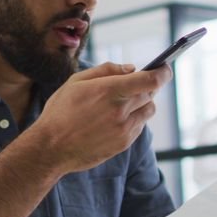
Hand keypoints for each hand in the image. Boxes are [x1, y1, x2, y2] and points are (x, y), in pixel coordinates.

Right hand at [29, 62, 171, 173]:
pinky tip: (117, 118)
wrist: (51, 148)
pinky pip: (140, 126)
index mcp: (108, 90)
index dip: (163, 72)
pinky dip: (135, 118)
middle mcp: (120, 110)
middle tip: (136, 84)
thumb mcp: (76, 81)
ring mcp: (123, 129)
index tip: (165, 68)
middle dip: (147, 86)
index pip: (150, 79)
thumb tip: (131, 68)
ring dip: (143, 102)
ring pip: (149, 110)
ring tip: (125, 102)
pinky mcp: (124, 143)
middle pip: (151, 93)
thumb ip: (106, 70)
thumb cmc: (60, 111)